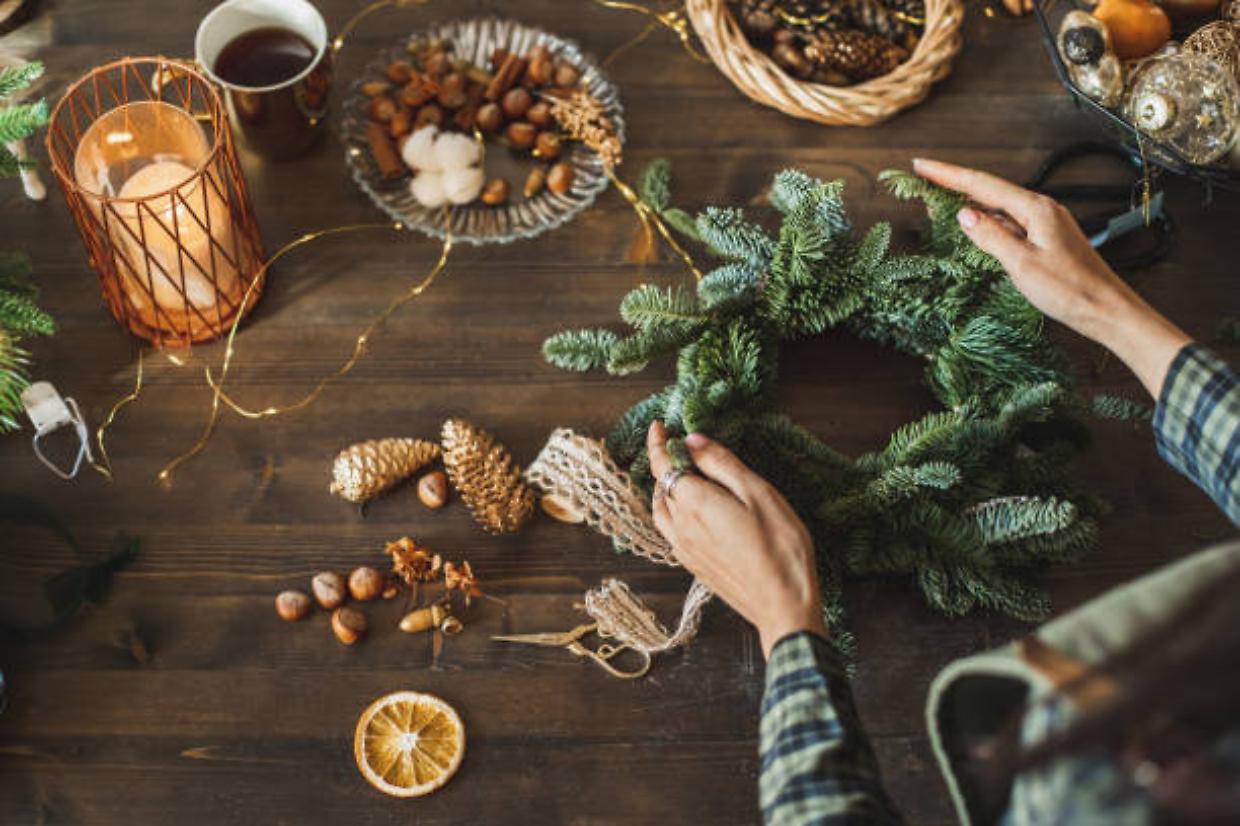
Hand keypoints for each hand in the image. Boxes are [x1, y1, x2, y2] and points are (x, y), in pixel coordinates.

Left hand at [646, 420, 826, 657]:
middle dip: (664, 463)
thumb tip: (693, 441)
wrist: (783, 606)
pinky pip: (670, 531)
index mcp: (694, 504)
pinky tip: (691, 511)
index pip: (662, 465)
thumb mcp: (759, 493)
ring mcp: (684, 550)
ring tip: (680, 476)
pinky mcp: (693, 566)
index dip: (657, 443)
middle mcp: (680, 527)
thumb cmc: (781, 548)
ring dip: (664, 489)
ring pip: (661, 512)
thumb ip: (722, 464)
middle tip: (680, 447)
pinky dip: (671, 511)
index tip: (659, 426)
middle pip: (660, 488)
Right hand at [912, 158, 1190, 397]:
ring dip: (970, 199)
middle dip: (955, 182)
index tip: (921, 165)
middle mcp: (1042, 209)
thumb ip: (991, 236)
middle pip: (990, 189)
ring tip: (940, 197)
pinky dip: (988, 219)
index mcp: (1035, 209)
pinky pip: (1010, 221)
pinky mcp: (1047, 239)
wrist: (1107, 309)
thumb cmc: (1069, 290)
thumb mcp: (1022, 264)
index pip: (982, 185)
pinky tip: (976, 224)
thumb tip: (963, 213)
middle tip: (923, 177)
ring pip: (1000, 205)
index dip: (948, 174)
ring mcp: (1046, 223)